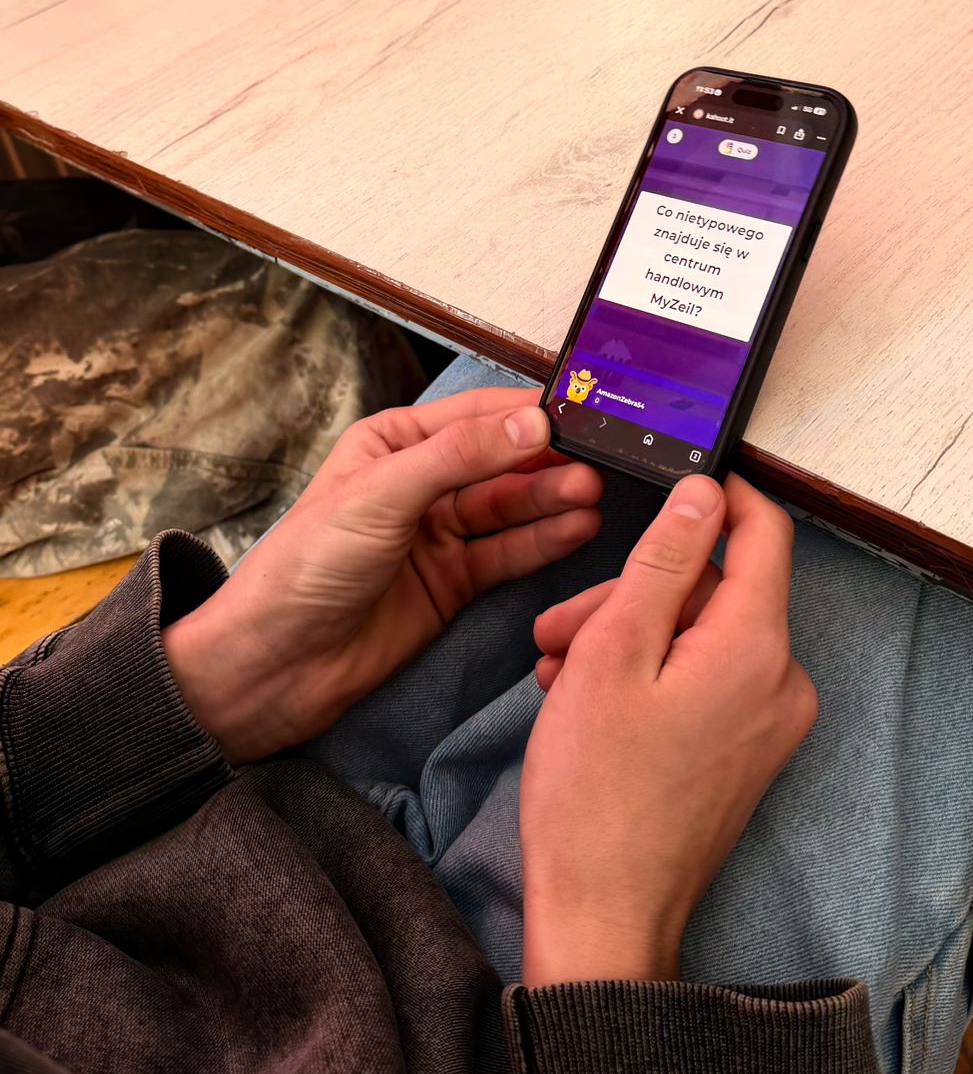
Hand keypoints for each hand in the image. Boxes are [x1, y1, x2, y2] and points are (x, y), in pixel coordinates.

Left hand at [164, 389, 601, 761]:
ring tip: (592, 495)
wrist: (274, 664)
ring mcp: (437, 536)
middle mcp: (418, 483)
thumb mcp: (381, 495)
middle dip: (546, 460)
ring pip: (508, 509)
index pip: (474, 415)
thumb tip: (532, 420)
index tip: (582, 409)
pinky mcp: (451, 584)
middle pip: (499, 462)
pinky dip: (542, 542)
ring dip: (551, 500)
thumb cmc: (305, 567)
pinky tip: (578, 529)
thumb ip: (459, 457)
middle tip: (596, 464)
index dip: (527, 411)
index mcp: (392, 443)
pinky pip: (506, 555)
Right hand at [520, 473, 816, 985]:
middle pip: (714, 591)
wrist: (605, 917)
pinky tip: (585, 703)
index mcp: (756, 647)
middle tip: (558, 631)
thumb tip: (704, 493)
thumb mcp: (612, 652)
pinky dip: (648, 678)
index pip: (764, 532)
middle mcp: (782, 683)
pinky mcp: (747, 755)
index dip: (716, 498)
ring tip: (558, 674)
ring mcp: (769, 725)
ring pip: (699, 638)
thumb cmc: (596, 793)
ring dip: (628, 639)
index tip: (664, 489)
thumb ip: (663, 562)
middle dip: (634, 593)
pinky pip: (704, 684)